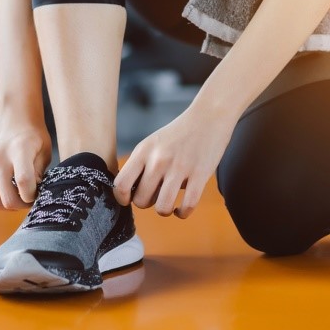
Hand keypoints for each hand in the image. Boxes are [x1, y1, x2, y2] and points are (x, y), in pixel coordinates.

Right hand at [0, 108, 51, 209]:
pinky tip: (4, 191)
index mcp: (19, 149)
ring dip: (7, 204)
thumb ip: (39, 175)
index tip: (37, 194)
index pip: (24, 183)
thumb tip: (31, 197)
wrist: (14, 115)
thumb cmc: (34, 136)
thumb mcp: (44, 152)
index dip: (32, 196)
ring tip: (17, 195)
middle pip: (7, 198)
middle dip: (21, 204)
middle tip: (28, 199)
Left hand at [113, 104, 237, 218]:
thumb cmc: (179, 133)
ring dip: (165, 210)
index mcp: (144, 151)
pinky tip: (182, 208)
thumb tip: (130, 194)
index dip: (122, 198)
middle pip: (141, 201)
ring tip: (169, 204)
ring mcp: (180, 168)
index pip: (120, 184)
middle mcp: (159, 160)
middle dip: (147, 203)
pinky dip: (183, 213)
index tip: (129, 199)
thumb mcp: (153, 143)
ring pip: (162, 208)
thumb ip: (140, 165)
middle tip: (156, 196)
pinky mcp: (200, 175)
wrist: (209, 116)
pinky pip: (187, 206)